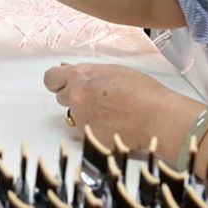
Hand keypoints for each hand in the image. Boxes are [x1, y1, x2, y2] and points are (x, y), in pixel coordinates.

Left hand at [45, 63, 207, 157]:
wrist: (157, 118)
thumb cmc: (142, 92)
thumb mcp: (113, 70)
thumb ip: (87, 72)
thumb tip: (70, 72)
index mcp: (80, 78)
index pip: (51, 78)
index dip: (58, 80)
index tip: (66, 82)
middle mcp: (76, 98)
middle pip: (62, 97)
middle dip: (75, 96)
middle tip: (97, 96)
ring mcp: (81, 120)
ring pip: (74, 114)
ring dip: (85, 112)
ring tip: (110, 111)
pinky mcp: (88, 137)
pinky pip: (85, 130)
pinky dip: (95, 127)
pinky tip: (113, 123)